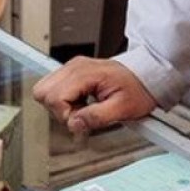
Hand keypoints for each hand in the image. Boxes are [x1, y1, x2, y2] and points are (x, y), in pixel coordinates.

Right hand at [31, 56, 157, 134]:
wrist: (146, 76)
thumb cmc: (138, 88)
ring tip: (83, 107)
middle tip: (80, 114)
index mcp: (85, 73)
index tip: (82, 119)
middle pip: (42, 91)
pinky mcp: (74, 72)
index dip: (65, 114)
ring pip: (45, 90)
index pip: (54, 96)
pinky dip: (64, 100)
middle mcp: (75, 67)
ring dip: (60, 105)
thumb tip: (75, 124)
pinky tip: (82, 102)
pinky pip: (55, 88)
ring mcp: (73, 68)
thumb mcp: (123, 108)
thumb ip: (97, 117)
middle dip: (58, 109)